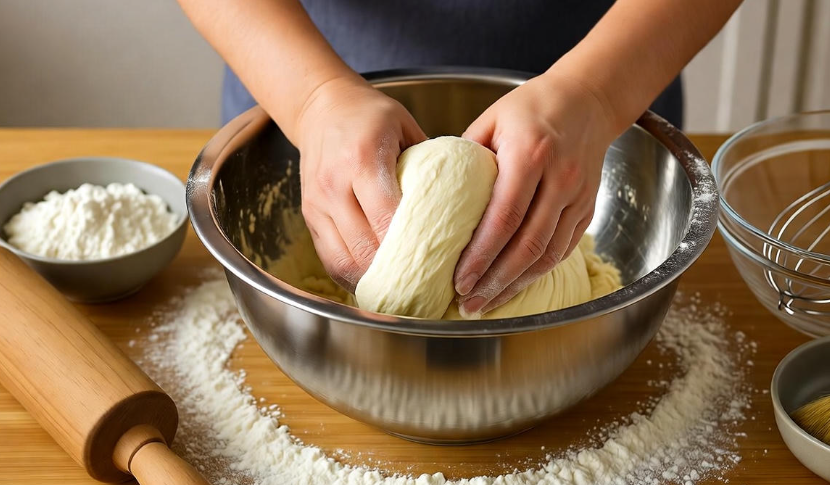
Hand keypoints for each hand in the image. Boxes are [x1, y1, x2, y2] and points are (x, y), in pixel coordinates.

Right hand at [296, 77, 426, 291]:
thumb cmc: (371, 115)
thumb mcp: (407, 126)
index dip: (413, 247)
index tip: (440, 264)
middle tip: (427, 290)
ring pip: (345, 259)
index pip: (388, 217)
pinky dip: (352, 277)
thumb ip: (430, 164)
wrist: (321, 106)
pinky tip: (376, 284)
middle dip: (397, 273)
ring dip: (374, 282)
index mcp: (364, 159)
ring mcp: (318, 203)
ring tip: (403, 295)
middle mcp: (335, 183)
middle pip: (365, 246)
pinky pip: (330, 258)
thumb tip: (464, 202)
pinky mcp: (309, 216)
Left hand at [454, 69, 617, 317]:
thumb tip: (434, 198)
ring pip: (548, 254)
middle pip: (527, 244)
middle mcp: (559, 178)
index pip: (504, 216)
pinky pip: (562, 249)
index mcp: (530, 155)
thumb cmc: (530, 107)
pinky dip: (537, 272)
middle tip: (467, 303)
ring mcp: (578, 196)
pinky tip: (514, 285)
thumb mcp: (490, 121)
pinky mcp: (587, 208)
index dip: (481, 255)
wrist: (587, 99)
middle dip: (495, 280)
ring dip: (516, 284)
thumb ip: (465, 159)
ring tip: (487, 302)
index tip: (458, 279)